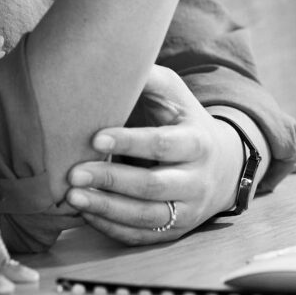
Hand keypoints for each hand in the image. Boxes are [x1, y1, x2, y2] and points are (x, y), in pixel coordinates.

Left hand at [64, 66, 242, 244]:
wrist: (223, 167)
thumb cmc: (185, 123)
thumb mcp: (176, 96)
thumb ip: (150, 79)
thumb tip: (114, 59)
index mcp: (198, 143)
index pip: (163, 145)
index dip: (130, 142)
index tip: (95, 137)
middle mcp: (196, 181)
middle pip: (152, 186)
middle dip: (111, 180)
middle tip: (73, 172)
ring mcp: (187, 211)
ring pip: (145, 217)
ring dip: (106, 208)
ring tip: (72, 196)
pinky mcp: (174, 232)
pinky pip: (140, 236)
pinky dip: (111, 227)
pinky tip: (86, 213)